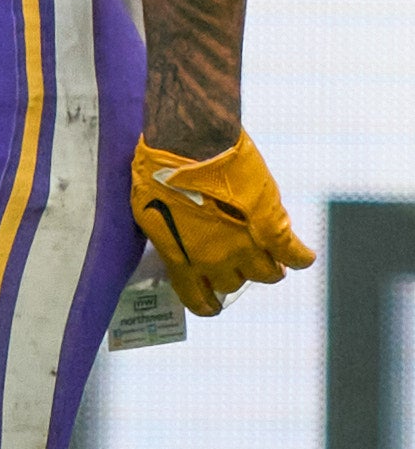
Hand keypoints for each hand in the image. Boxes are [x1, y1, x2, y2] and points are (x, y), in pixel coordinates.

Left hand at [131, 130, 317, 317]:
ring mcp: (246, 245)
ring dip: (268, 267)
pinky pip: (295, 255)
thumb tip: (176, 242)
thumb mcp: (147, 212)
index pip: (197, 299)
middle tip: (236, 258)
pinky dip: (300, 257)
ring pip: (267, 275)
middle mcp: (214, 259)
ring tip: (268, 256)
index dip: (207, 303)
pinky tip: (300, 256)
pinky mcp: (272, 226)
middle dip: (234, 272)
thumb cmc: (158, 171)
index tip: (212, 302)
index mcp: (180, 259)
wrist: (188, 145)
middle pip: (233, 283)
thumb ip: (168, 235)